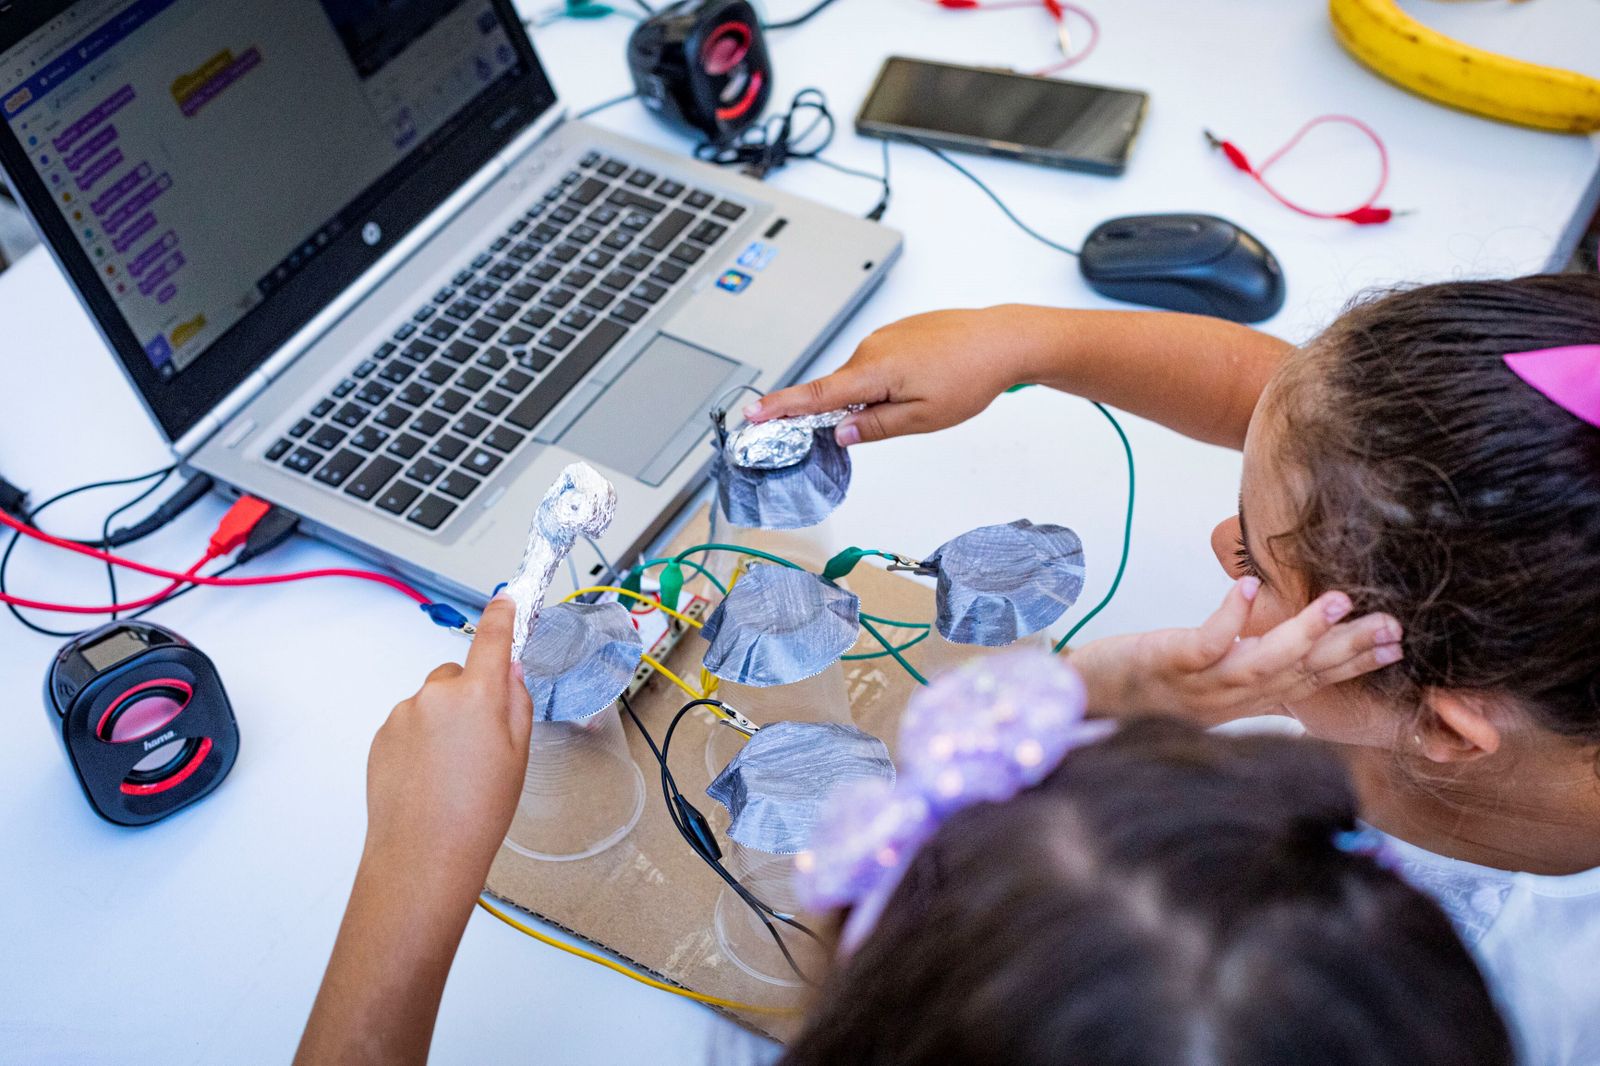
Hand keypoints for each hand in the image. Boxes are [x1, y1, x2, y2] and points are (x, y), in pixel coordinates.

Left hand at [297, 598, 534, 1065]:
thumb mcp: (519, 753)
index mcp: (479, 694)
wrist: (423, 855)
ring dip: (444, 723)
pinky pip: (410, 724)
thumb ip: (515, 703)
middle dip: (472, 697)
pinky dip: (421, 742)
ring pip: (433, 702)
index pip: (493, 637)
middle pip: (460, 675)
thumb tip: (507, 675)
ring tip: (454, 773)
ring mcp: (404, 713)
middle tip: (484, 745)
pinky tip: (431, 779)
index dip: (503, 615)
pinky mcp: (381, 734)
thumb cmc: (477, 813)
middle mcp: (436, 694)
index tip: (507, 598)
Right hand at [746, 306, 1047, 444]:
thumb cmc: (970, 376)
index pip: (815, 395)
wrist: (1004, 339)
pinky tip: (926, 381)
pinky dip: (890, 379)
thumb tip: (839, 433)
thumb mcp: (923, 419)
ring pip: (863, 377)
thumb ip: (875, 427)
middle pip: (840, 390)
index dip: (780, 407)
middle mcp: (871, 348)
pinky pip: (879, 363)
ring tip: (927, 395)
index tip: (751, 414)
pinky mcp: (898, 332)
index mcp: (873, 371)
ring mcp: (884, 336)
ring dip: (878, 395)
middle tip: (897, 419)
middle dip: (852, 411)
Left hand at [1071, 579, 1403, 726]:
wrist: (1079, 700)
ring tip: (1339, 601)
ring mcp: (1196, 686)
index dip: (1352, 665)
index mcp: (1239, 702)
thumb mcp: (1200, 685)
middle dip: (1348, 651)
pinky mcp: (1164, 665)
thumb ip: (1244, 675)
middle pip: (1296, 675)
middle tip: (1394, 627)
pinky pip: (1205, 643)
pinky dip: (1230, 617)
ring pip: (1261, 664)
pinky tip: (1251, 587)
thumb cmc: (1139, 687)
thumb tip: (1285, 665)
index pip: (1306, 683)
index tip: (1397, 645)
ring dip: (1303, 634)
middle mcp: (1225, 700)